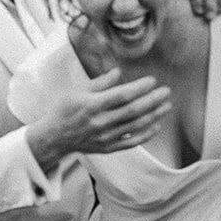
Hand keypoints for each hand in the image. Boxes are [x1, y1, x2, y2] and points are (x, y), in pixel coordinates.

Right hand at [26, 68, 170, 170]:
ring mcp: (105, 137)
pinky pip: (131, 142)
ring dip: (154, 116)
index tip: (152, 81)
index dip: (139, 88)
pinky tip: (156, 125)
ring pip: (135, 126)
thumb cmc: (64, 111)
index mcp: (91, 105)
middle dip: (152, 101)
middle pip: (132, 111)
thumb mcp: (77, 92)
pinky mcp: (108, 147)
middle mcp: (100, 122)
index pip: (121, 96)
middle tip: (166, 92)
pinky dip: (146, 134)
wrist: (54, 138)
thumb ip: (99, 83)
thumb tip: (118, 72)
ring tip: (166, 106)